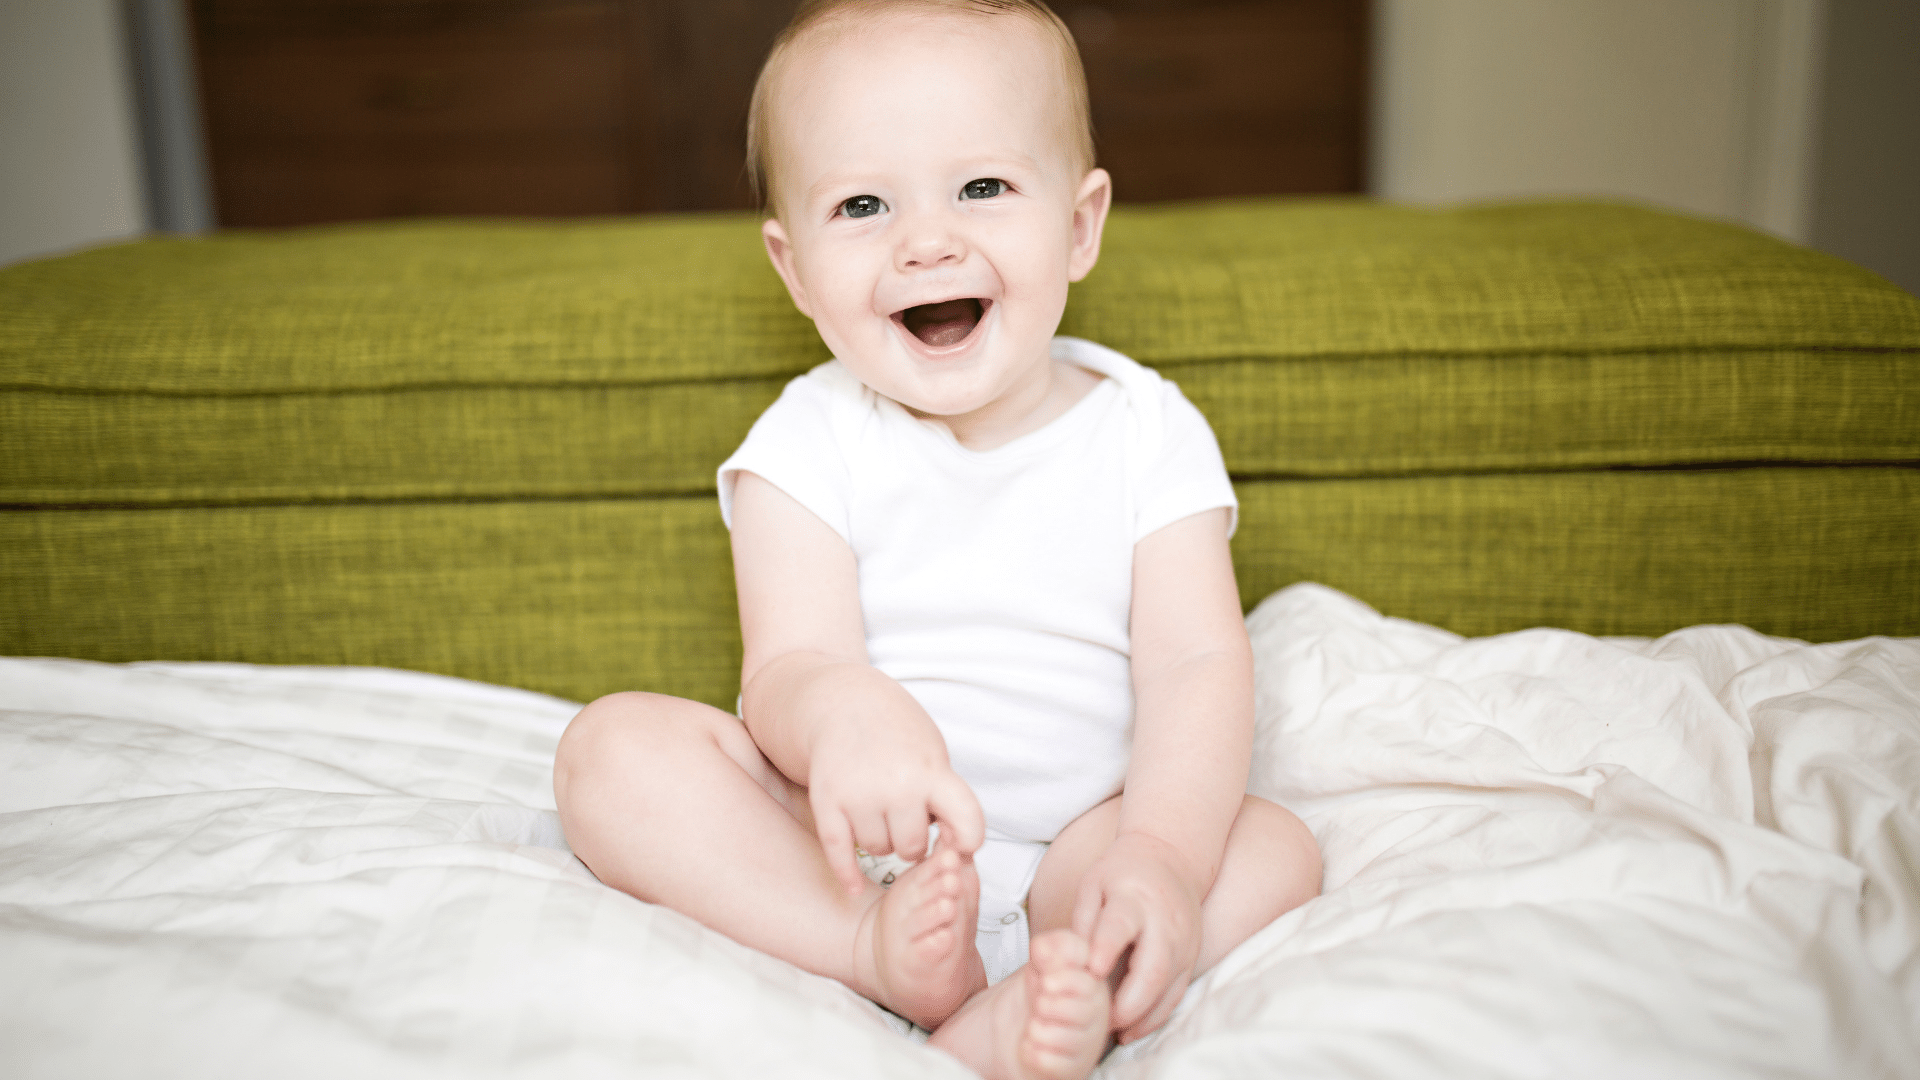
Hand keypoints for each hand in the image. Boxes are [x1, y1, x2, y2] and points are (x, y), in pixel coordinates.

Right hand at [805, 692, 984, 894]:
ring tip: (881, 815)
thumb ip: (947, 796)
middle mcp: (897, 786)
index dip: (968, 841)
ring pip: (877, 850)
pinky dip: (847, 875)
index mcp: (932, 772)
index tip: (959, 842)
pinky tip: (854, 886)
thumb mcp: (934, 753)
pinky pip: (838, 852)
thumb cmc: (898, 732)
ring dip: (881, 841)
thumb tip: (960, 847)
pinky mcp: (826, 800)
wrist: (844, 701)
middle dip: (911, 840)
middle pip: (911, 847)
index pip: (968, 825)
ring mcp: (858, 794)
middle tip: (906, 819)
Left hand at [1071, 832, 1204, 1042]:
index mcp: (1134, 899)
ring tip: (1116, 1034)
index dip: (1106, 949)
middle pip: (1153, 968)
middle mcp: (1165, 923)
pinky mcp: (1192, 956)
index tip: (1092, 972)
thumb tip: (1073, 963)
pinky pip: (1177, 993)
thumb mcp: (1093, 884)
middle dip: (1128, 1002)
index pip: (1121, 926)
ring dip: (1143, 1017)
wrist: (1172, 857)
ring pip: (1169, 988)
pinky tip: (1134, 1029)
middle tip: (1101, 1021)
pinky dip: (1157, 1015)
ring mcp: (1184, 942)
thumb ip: (1083, 921)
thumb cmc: (1122, 873)